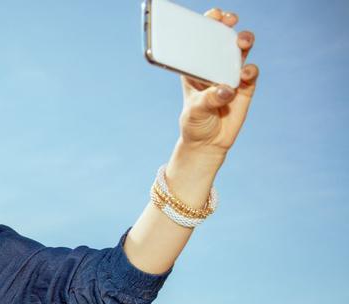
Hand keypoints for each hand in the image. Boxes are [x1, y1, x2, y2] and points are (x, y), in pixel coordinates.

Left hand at [177, 7, 258, 157]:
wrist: (208, 143)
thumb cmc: (195, 123)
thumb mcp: (195, 112)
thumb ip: (209, 100)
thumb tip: (226, 89)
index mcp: (196, 67)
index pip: (201, 40)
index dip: (209, 24)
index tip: (215, 16)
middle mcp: (215, 66)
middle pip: (224, 39)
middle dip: (228, 26)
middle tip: (230, 22)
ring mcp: (232, 74)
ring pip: (241, 51)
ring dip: (243, 42)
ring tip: (241, 43)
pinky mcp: (246, 86)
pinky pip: (252, 72)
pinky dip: (250, 70)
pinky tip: (244, 74)